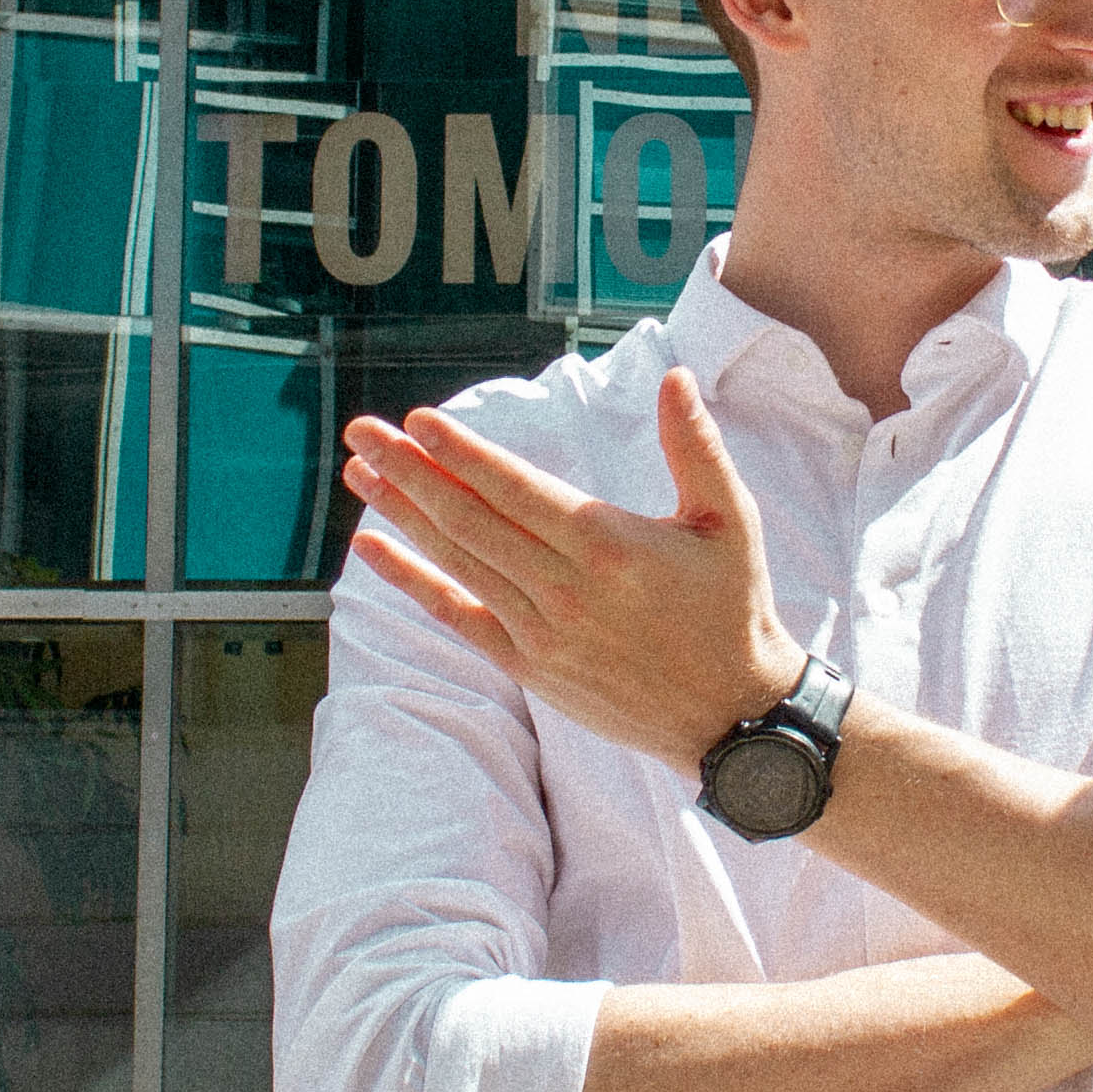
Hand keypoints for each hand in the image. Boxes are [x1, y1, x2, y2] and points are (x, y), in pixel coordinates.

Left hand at [342, 372, 804, 769]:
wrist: (731, 713)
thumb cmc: (733, 608)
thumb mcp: (731, 520)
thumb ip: (695, 447)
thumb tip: (674, 378)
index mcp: (608, 544)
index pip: (515, 488)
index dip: (462, 454)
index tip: (418, 421)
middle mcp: (564, 588)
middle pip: (469, 519)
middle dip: (409, 471)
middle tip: (362, 431)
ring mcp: (540, 631)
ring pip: (456, 561)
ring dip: (401, 514)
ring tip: (359, 472)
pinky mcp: (528, 665)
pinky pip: (456, 616)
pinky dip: (411, 581)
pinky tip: (372, 551)